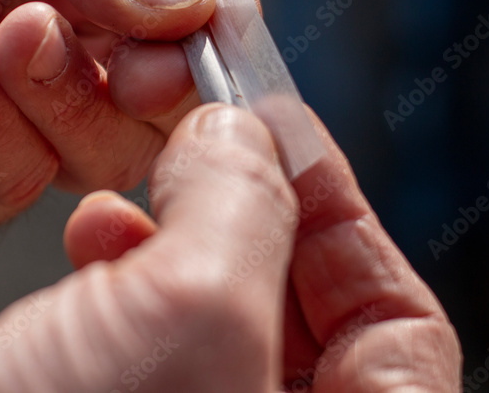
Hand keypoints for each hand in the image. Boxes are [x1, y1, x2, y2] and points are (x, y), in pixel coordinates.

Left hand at [0, 0, 216, 237]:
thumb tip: (190, 5)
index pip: (198, 14)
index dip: (213, 33)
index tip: (195, 29)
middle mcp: (72, 49)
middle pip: (168, 102)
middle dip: (158, 84)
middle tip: (133, 57)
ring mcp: (16, 118)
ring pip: (105, 152)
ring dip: (68, 94)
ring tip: (10, 26)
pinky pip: (11, 178)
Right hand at [0, 105, 461, 391]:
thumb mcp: (183, 316)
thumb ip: (242, 205)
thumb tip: (246, 138)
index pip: (400, 329)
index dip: (346, 219)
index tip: (287, 139)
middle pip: (309, 321)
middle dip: (253, 217)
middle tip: (210, 147)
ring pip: (221, 328)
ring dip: (182, 238)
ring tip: (122, 197)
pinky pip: (154, 351)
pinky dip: (128, 280)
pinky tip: (89, 240)